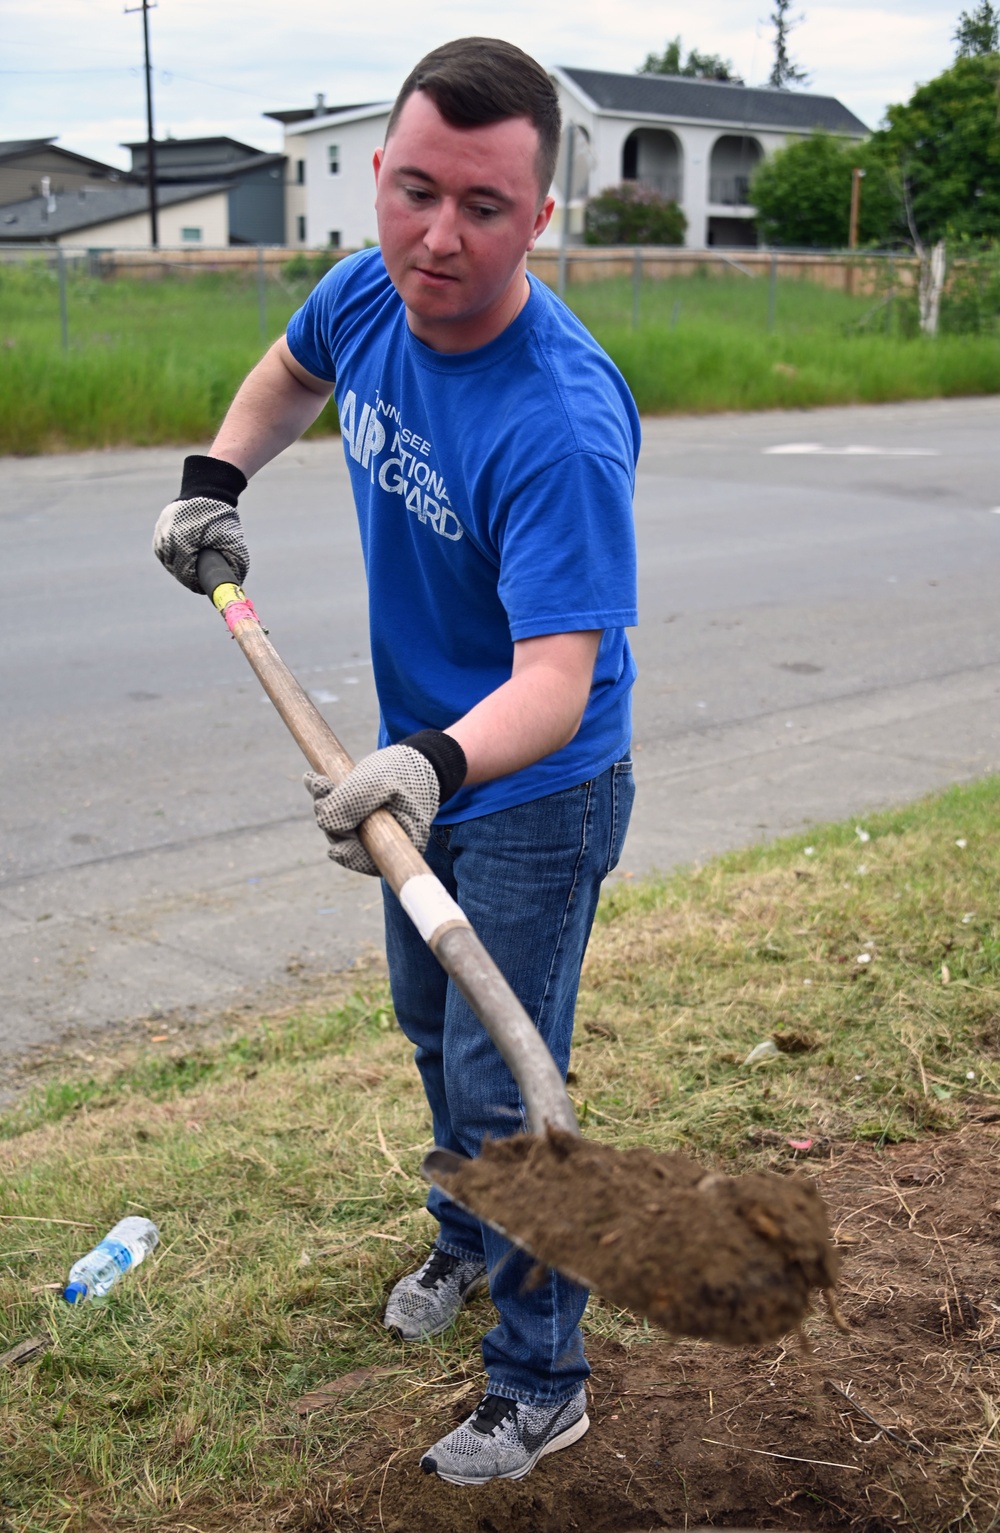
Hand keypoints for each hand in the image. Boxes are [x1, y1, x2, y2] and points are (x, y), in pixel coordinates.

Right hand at [153, 455, 248, 592]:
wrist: (207, 491)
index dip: (195, 583)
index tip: (203, 587)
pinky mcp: (159, 528)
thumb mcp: (231, 539)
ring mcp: (161, 532)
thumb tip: (237, 582)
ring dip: (178, 566)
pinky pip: (163, 550)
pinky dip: (172, 556)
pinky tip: (183, 558)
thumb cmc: (220, 517)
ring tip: (192, 569)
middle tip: (199, 581)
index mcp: (183, 542)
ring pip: (167, 560)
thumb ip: (235, 561)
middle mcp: (168, 538)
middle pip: (175, 568)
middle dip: (187, 576)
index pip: (186, 573)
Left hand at [304, 732, 466, 875]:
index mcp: (399, 843)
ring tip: (318, 781)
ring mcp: (370, 833)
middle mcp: (384, 844)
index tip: (334, 849)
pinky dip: (324, 798)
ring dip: (324, 805)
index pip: (369, 861)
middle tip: (321, 787)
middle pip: (347, 843)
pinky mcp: (360, 820)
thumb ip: (354, 801)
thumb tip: (324, 822)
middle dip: (330, 817)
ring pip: (338, 828)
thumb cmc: (404, 771)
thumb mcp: (380, 781)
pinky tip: (312, 780)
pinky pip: (336, 816)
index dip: (349, 856)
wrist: (417, 759)